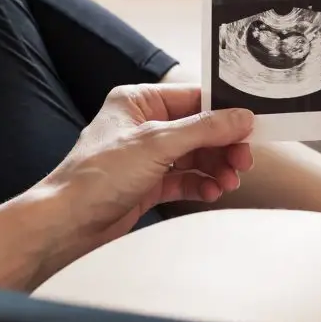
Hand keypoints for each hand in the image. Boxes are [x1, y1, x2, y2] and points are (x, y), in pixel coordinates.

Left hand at [38, 83, 254, 246]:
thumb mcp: (157, 143)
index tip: (251, 126)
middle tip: (243, 161)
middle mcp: (144, 125)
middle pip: (199, 129)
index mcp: (139, 101)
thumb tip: (241, 117)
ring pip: (196, 156)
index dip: (224, 113)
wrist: (68, 223)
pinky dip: (201, 184)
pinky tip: (211, 192)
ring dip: (216, 168)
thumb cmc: (98, 174)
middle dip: (223, 147)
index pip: (193, 98)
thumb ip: (203, 129)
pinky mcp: (149, 183)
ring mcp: (147, 156)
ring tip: (229, 182)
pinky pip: (186, 179)